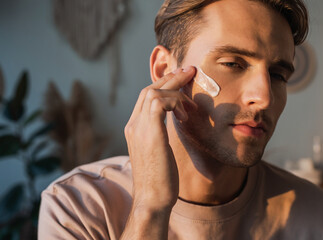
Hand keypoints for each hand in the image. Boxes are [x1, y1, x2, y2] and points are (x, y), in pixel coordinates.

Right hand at [124, 66, 196, 210]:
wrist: (152, 199)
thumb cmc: (160, 179)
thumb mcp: (159, 151)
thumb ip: (160, 134)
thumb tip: (174, 123)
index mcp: (134, 128)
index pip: (146, 97)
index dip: (164, 85)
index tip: (181, 79)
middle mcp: (133, 125)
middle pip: (149, 89)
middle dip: (171, 78)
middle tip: (189, 70)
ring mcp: (138, 128)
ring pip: (153, 92)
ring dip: (174, 87)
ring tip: (190, 92)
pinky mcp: (149, 133)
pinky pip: (159, 102)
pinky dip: (174, 101)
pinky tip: (184, 112)